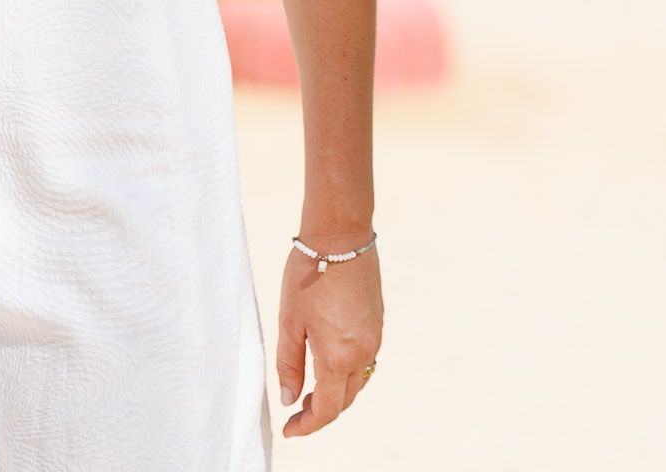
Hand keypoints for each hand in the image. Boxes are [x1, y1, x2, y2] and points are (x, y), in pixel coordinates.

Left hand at [274, 234, 382, 438]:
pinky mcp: (378, 324)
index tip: (289, 429)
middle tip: (295, 411)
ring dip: (336, 393)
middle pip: (345, 400)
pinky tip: (328, 364)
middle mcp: (363, 352)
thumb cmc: (308, 275)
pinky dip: (347, 373)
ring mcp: (375, 338)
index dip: (307, 425)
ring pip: (358, 382)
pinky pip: (366, 361)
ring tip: (309, 390)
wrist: (341, 236)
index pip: (327, 408)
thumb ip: (289, 365)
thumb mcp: (289, 322)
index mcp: (338, 356)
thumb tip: (288, 398)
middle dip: (321, 411)